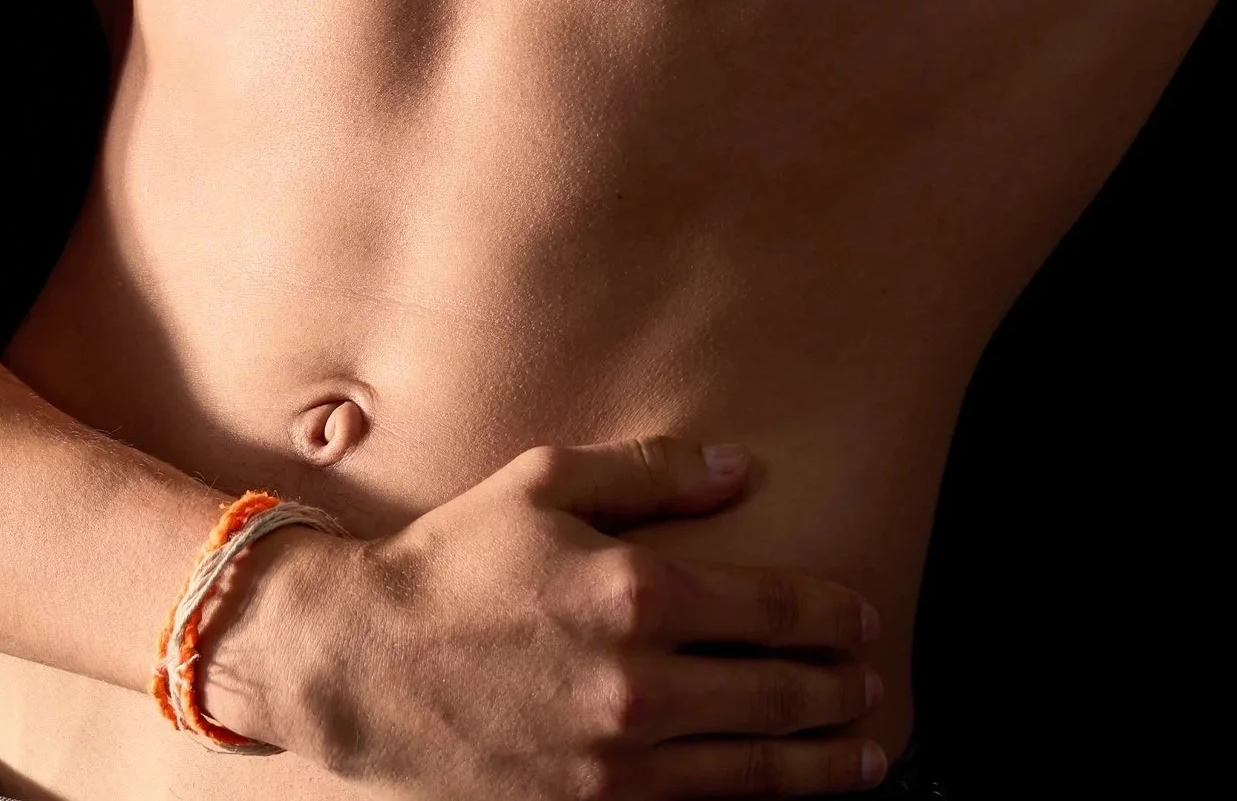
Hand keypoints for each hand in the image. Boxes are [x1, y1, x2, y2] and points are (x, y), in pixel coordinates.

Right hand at [203, 435, 886, 794]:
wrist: (364, 663)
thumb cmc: (452, 561)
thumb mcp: (545, 482)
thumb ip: (651, 473)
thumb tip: (741, 468)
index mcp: (637, 592)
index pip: (772, 608)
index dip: (831, 616)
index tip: (864, 619)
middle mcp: (640, 682)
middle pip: (777, 696)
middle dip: (838, 692)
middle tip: (872, 686)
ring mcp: (617, 759)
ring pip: (751, 770)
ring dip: (819, 764)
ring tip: (863, 757)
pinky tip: (775, 798)